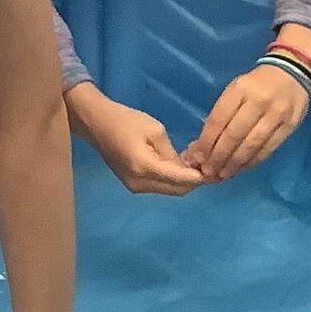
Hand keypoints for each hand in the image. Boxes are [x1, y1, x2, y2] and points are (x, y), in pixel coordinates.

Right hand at [79, 94, 203, 196]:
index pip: (179, 180)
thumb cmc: (125, 121)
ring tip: (196, 164)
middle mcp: (140, 183)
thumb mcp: (155, 130)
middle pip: (177, 190)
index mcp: (144, 166)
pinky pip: (160, 186)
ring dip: (185, 181)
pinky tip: (180, 166)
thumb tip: (187, 169)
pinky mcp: (134, 186)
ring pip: (170, 190)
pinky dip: (173, 179)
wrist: (96, 124)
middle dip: (195, 181)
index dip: (198, 178)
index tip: (214, 172)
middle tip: (209, 167)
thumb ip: (172, 153)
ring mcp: (136, 187)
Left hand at [182, 65, 309, 181]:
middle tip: (208, 173)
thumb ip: (220, 116)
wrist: (292, 73)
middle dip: (218, 157)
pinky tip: (241, 169)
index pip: (219, 120)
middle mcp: (258, 102)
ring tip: (223, 175)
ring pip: (251, 146)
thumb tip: (201, 147)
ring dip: (234, 164)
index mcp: (240, 89)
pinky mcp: (289, 127)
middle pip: (234, 135)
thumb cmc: (256, 84)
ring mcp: (276, 115)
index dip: (206, 142)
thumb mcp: (235, 90)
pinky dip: (252, 162)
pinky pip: (267, 150)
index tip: (197, 159)